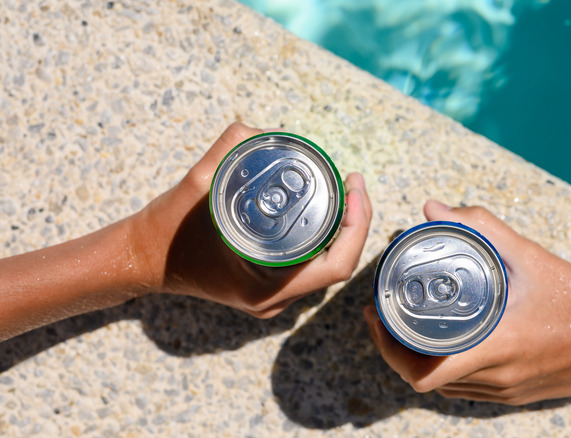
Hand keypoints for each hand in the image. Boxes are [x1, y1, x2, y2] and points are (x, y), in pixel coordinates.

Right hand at [131, 123, 372, 317]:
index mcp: (265, 287)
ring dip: (342, 229)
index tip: (355, 186)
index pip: (336, 265)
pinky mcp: (268, 287)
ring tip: (343, 190)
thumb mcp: (196, 184)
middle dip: (355, 221)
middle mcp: (274, 299)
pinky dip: (322, 237)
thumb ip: (231, 149)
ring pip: (326, 265)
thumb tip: (269, 130)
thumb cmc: (166, 231)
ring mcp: (272, 297)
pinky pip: (309, 265)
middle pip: (337, 263)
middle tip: (352, 182)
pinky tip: (322, 208)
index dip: (357, 225)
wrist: (141, 259)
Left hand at [364, 200, 570, 404]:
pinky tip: (445, 340)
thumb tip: (433, 208)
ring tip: (407, 324)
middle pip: (425, 379)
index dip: (388, 349)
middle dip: (395, 350)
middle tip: (384, 314)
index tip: (376, 315)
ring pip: (444, 387)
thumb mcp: (531, 258)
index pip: (424, 372)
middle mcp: (498, 380)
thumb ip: (481, 228)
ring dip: (419, 359)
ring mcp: (507, 392)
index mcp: (497, 349)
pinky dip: (447, 368)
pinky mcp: (516, 396)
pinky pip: (467, 390)